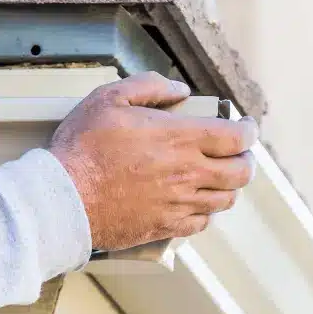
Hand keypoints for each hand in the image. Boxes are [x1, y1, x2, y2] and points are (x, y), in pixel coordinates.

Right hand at [49, 72, 257, 250]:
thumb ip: (149, 86)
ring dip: (227, 187)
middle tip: (238, 154)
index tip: (244, 127)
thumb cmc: (83, 148)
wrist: (64, 198)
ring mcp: (178, 204)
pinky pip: (200, 224)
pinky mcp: (164, 227)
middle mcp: (187, 173)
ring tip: (218, 178)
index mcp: (180, 138)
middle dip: (246, 160)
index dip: (248, 131)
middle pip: (241, 172)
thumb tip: (178, 89)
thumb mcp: (109, 98)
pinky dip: (204, 212)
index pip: (237, 137)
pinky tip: (194, 203)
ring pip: (224, 199)